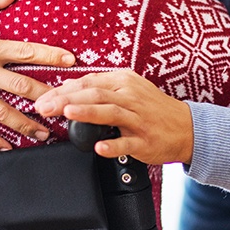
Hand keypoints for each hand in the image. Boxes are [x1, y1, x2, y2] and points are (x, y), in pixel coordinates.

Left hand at [34, 70, 193, 164]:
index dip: (62, 89)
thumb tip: (67, 87)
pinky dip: (113, 145)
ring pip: (111, 113)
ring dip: (88, 113)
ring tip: (68, 114)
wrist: (186, 127)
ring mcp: (138, 120)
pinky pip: (127, 143)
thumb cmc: (152, 109)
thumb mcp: (127, 89)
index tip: (42, 98)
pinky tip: (99, 147)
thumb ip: (98, 88)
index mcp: (123, 81)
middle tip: (44, 107)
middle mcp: (130, 97)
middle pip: (95, 94)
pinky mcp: (145, 141)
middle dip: (66, 100)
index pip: (87, 82)